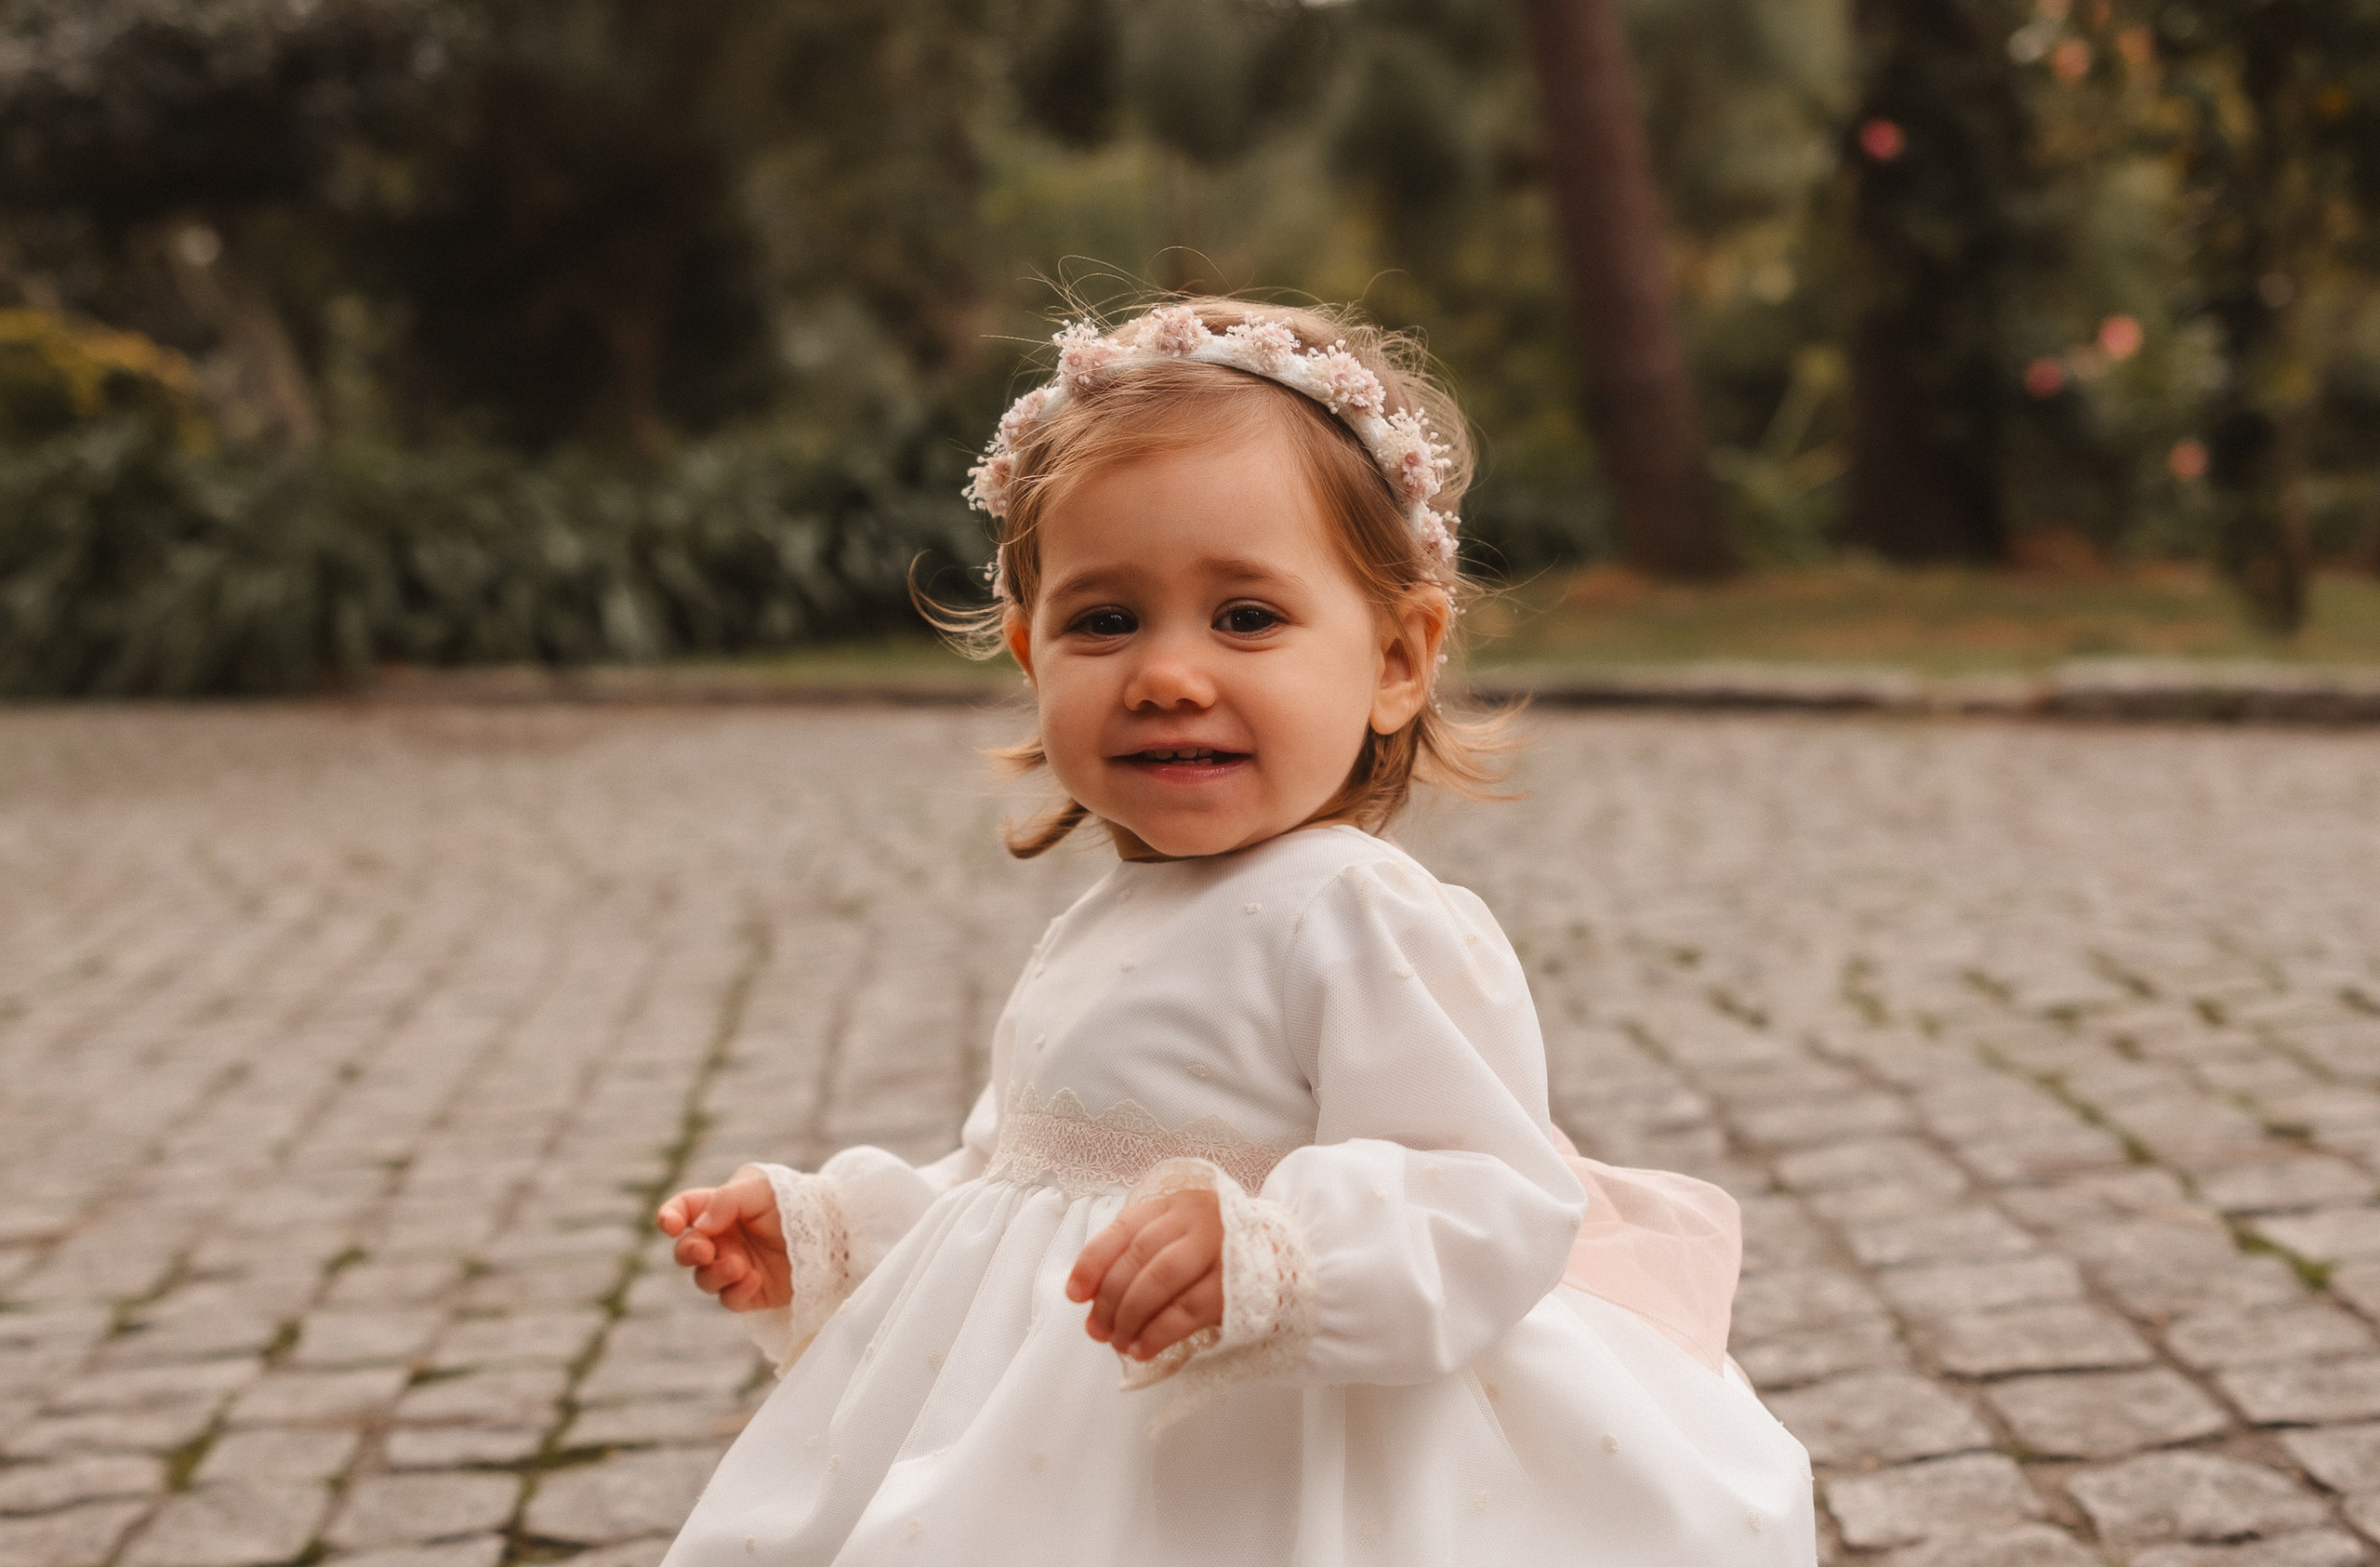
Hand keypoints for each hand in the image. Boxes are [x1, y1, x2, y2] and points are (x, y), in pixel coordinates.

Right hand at [656, 1167, 790, 1311]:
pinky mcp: (751, 1291)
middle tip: (704, 1250)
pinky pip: (730, 1299)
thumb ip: (726, 1200)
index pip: (684, 1210)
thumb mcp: (760, 1189)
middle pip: (687, 1251)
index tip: (669, 1225)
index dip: (670, 1217)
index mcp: (720, 1208)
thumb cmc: (794, 1201)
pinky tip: (753, 1278)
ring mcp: (735, 1266)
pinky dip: (736, 1291)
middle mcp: (723, 1239)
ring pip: (704, 1279)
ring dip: (715, 1273)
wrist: (833, 1231)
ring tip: (738, 1265)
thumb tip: (699, 1225)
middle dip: (688, 1251)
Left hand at [1066, 1188, 1224, 1360]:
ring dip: (1130, 1317)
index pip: (1122, 1229)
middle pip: (1138, 1258)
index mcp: (1175, 1204)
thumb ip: (1139, 1253)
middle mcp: (1196, 1219)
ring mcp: (1219, 1249)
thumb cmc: (1218, 1250)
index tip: (1074, 1294)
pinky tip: (1143, 1349)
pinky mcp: (1236, 1284)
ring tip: (1117, 1342)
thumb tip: (1088, 1294)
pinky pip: (1187, 1310)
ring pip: (1159, 1281)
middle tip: (1095, 1329)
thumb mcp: (1179, 1236)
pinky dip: (1158, 1333)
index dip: (1092, 1262)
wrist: (1286, 1257)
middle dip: (1109, 1299)